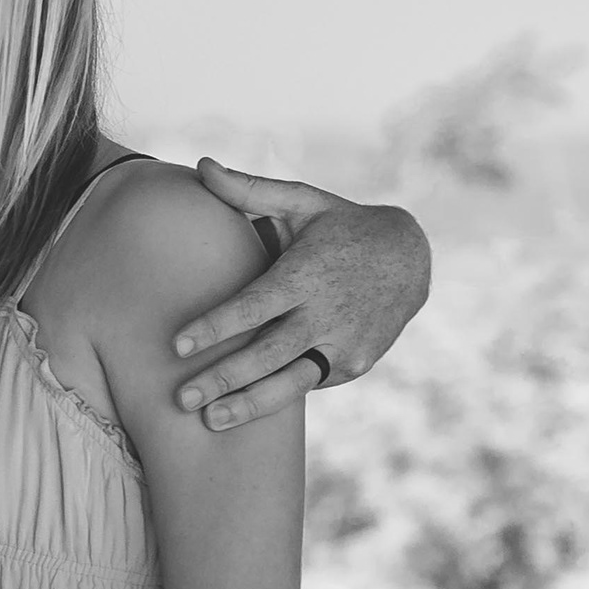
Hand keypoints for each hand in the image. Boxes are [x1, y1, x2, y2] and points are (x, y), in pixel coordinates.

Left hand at [168, 162, 433, 429]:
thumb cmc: (339, 227)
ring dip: (249, 405)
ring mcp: (344, 344)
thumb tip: (202, 166)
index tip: (177, 344)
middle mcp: (325, 314)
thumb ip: (248, 190)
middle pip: (267, 354)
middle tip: (180, 398)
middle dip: (222, 379)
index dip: (215, 326)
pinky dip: (278, 397)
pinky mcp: (355, 364)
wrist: (411, 258)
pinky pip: (309, 382)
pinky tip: (243, 410)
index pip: (253, 306)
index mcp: (305, 274)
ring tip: (209, 422)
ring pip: (291, 383)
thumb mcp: (301, 202)